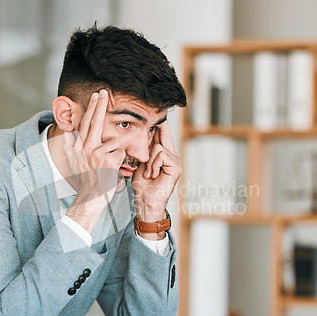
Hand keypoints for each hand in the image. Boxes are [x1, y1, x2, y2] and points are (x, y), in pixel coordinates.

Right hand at [64, 90, 125, 233]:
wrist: (90, 197)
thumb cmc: (85, 180)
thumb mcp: (73, 162)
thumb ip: (69, 147)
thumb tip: (65, 134)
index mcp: (78, 147)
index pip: (85, 123)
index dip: (91, 108)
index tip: (96, 96)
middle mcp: (85, 148)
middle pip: (95, 121)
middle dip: (100, 105)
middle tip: (104, 91)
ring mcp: (97, 154)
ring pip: (114, 141)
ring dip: (115, 151)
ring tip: (108, 164)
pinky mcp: (108, 161)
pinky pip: (120, 152)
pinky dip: (119, 160)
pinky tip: (112, 168)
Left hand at [132, 121, 181, 238]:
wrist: (145, 201)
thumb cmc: (141, 185)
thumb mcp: (140, 162)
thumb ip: (143, 149)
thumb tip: (141, 133)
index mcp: (162, 154)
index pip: (161, 134)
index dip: (159, 123)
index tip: (158, 112)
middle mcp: (171, 156)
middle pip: (163, 135)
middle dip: (157, 128)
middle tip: (152, 133)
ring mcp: (175, 161)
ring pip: (158, 147)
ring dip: (149, 162)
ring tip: (148, 173)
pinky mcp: (176, 167)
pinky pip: (161, 154)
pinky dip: (153, 165)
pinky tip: (153, 175)